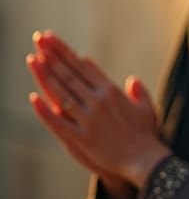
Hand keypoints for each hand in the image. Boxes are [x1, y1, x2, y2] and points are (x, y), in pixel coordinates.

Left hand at [26, 31, 170, 188]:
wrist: (144, 159)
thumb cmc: (146, 134)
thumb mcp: (147, 108)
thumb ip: (139, 92)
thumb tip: (132, 79)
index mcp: (112, 91)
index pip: (85, 66)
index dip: (67, 52)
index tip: (54, 40)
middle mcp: (99, 101)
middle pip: (70, 74)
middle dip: (53, 55)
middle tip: (39, 39)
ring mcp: (89, 119)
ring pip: (62, 93)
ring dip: (45, 75)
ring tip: (32, 59)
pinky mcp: (81, 137)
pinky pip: (58, 122)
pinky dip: (44, 111)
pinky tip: (33, 99)